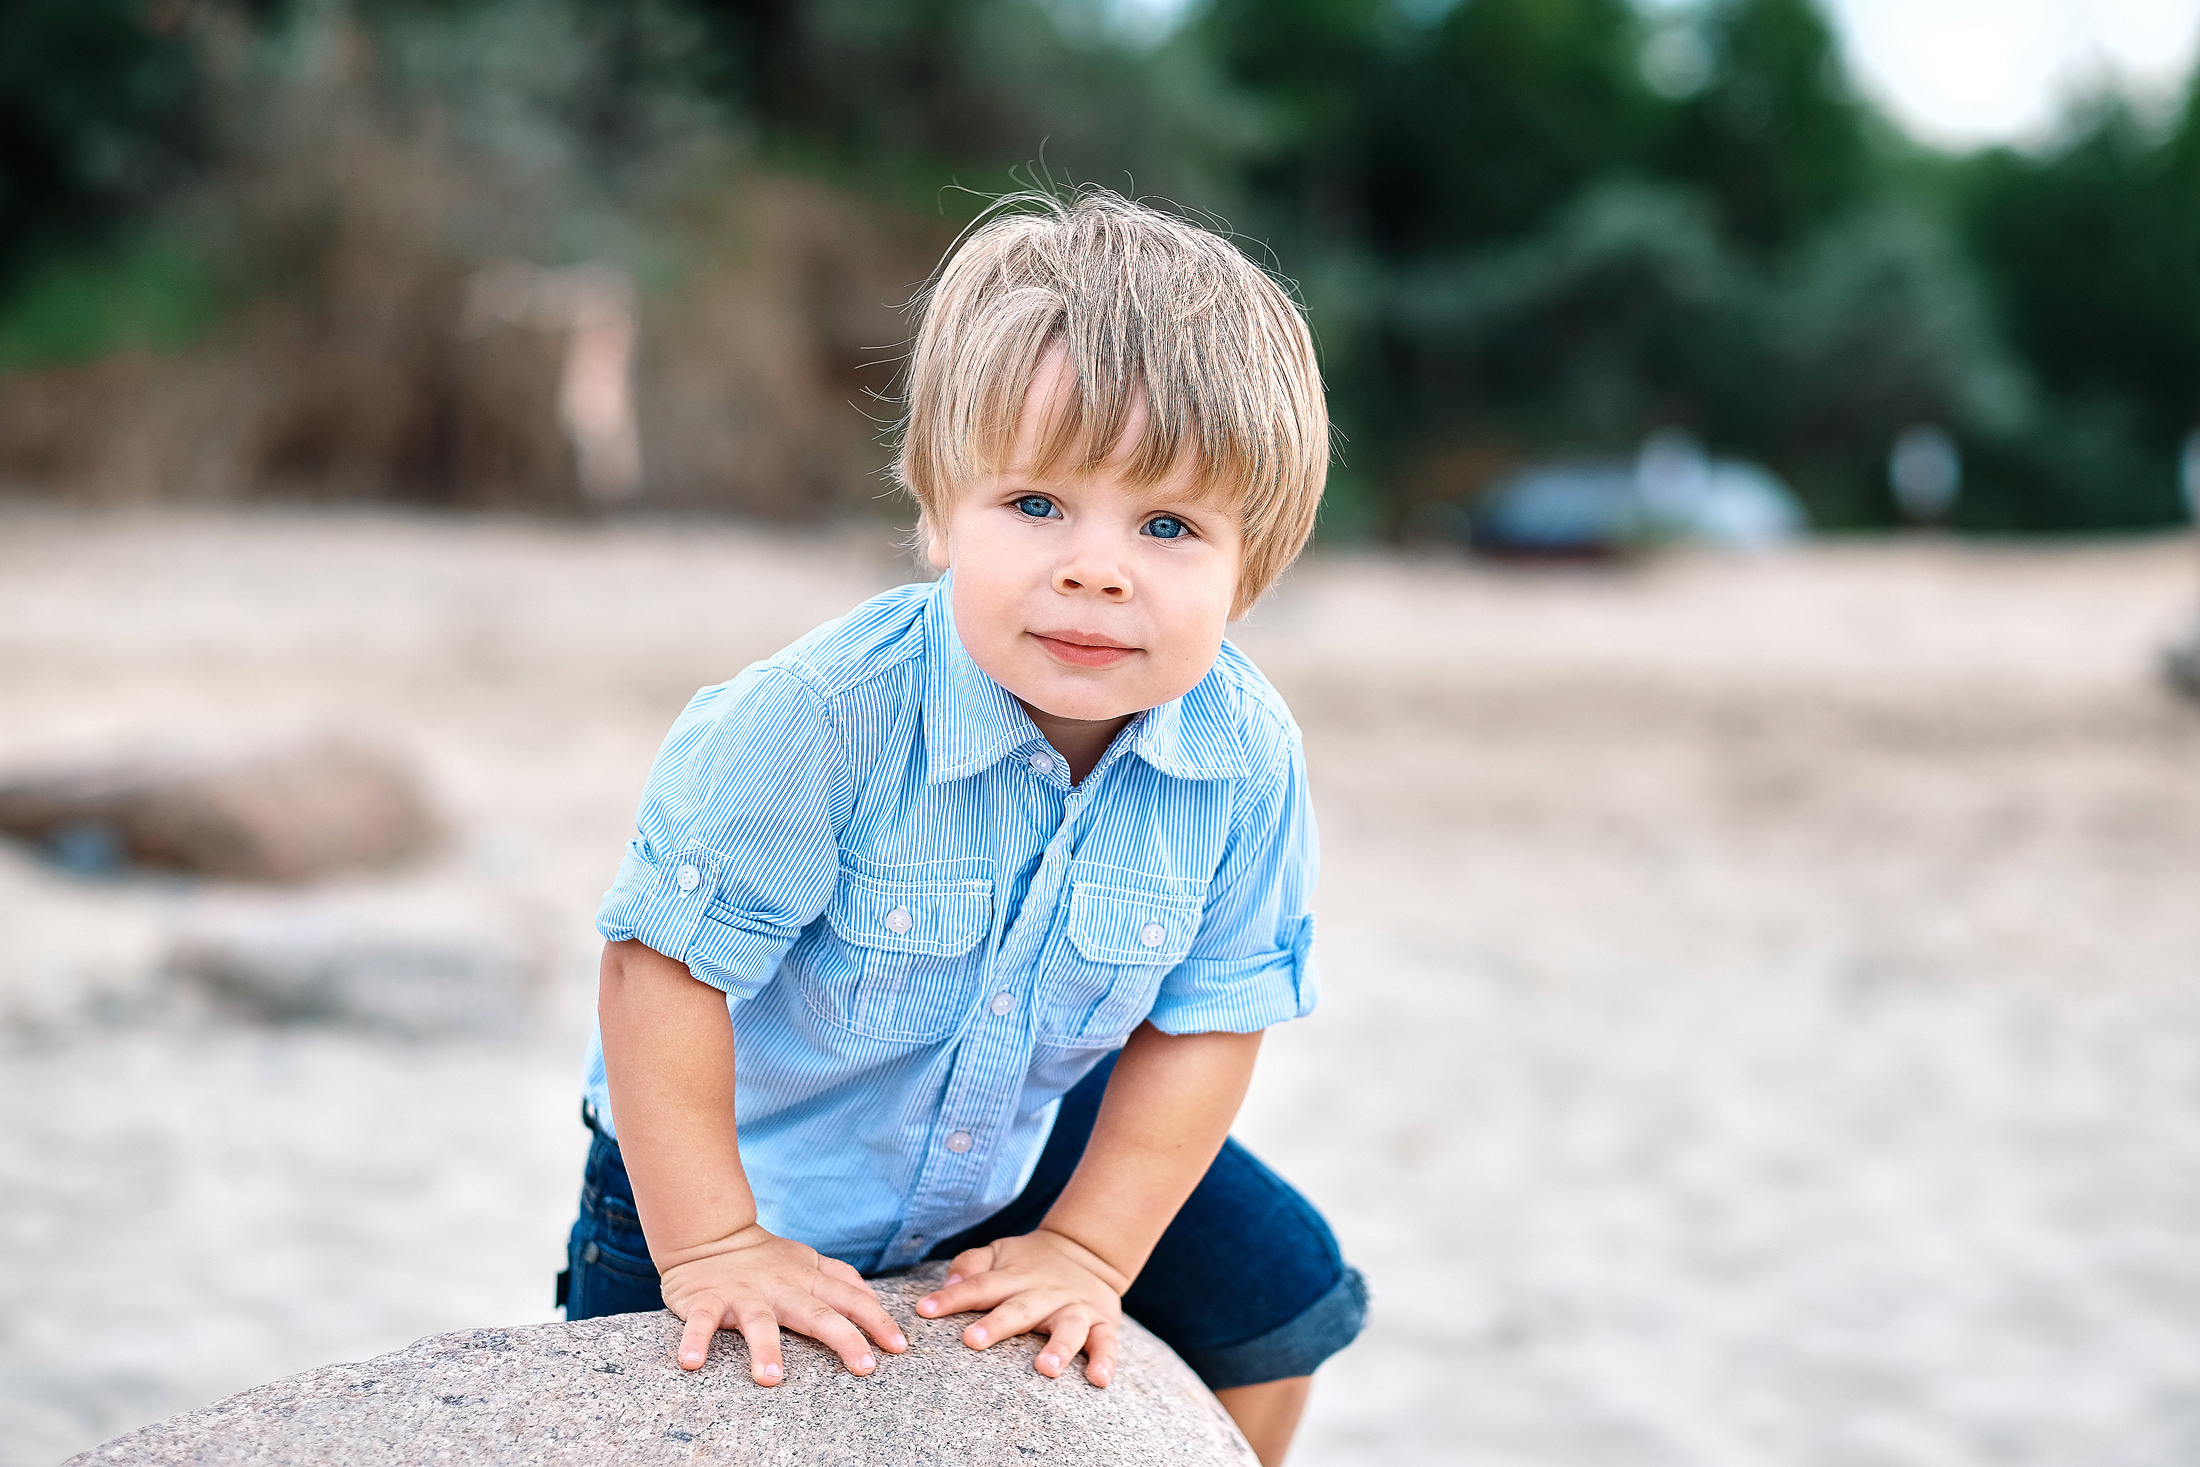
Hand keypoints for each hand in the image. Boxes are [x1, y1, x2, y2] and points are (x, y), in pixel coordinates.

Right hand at [657, 1222, 907, 1383]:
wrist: (711, 1234)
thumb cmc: (766, 1258)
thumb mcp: (808, 1261)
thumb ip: (840, 1278)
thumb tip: (873, 1299)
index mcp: (808, 1280)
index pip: (851, 1300)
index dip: (877, 1320)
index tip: (900, 1346)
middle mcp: (781, 1288)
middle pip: (818, 1314)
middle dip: (844, 1339)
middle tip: (866, 1367)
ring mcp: (744, 1295)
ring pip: (758, 1323)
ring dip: (764, 1349)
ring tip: (770, 1380)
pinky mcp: (708, 1300)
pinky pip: (701, 1322)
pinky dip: (695, 1341)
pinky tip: (691, 1363)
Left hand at [913, 1229, 1127, 1386]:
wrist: (1088, 1250)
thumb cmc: (1031, 1263)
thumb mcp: (1001, 1253)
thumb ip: (972, 1264)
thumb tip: (948, 1282)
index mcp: (1014, 1278)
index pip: (978, 1286)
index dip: (951, 1298)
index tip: (925, 1310)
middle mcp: (1044, 1294)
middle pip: (1019, 1309)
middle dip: (997, 1325)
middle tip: (972, 1341)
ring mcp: (1075, 1309)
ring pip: (1068, 1328)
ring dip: (1058, 1348)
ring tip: (1045, 1368)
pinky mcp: (1102, 1323)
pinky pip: (1106, 1343)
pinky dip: (1105, 1360)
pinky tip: (1098, 1379)